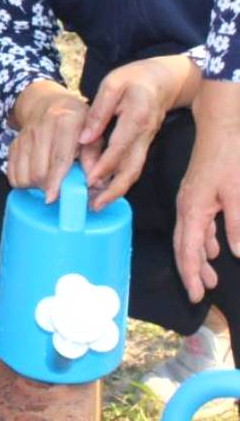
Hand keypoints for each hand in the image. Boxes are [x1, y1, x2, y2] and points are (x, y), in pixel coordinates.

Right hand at [8, 81, 91, 200]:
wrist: (48, 103)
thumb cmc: (78, 122)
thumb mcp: (94, 133)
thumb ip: (95, 157)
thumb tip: (95, 183)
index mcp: (66, 121)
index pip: (59, 157)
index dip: (56, 180)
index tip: (53, 197)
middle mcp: (41, 127)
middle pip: (38, 171)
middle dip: (47, 187)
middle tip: (60, 190)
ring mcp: (24, 135)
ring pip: (24, 174)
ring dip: (35, 186)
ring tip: (49, 182)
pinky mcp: (13, 143)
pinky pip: (12, 173)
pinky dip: (23, 182)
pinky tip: (36, 177)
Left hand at [81, 55, 196, 208]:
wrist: (165, 79)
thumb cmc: (134, 78)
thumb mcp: (112, 84)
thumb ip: (99, 111)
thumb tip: (84, 138)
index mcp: (136, 116)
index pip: (120, 146)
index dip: (105, 165)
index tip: (88, 180)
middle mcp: (144, 134)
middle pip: (131, 167)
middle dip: (113, 189)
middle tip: (94, 205)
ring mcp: (147, 141)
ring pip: (134, 171)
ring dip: (117, 190)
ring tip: (97, 204)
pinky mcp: (145, 144)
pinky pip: (134, 166)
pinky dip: (121, 181)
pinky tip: (105, 190)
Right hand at [174, 82, 239, 301]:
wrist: (224, 124)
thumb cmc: (230, 156)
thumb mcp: (237, 193)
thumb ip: (236, 225)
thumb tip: (235, 253)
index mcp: (193, 209)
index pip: (188, 250)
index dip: (192, 275)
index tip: (198, 296)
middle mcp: (187, 206)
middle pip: (185, 246)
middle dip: (193, 270)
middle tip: (203, 294)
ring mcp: (192, 199)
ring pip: (192, 236)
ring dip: (200, 257)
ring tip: (211, 276)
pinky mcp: (200, 193)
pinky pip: (198, 223)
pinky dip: (205, 240)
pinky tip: (214, 247)